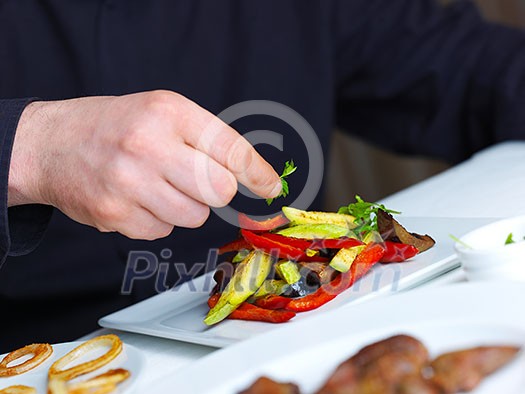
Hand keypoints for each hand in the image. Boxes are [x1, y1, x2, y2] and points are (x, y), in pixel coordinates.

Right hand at [9, 91, 280, 239]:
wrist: (53, 144)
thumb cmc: (117, 127)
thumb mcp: (163, 112)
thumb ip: (207, 140)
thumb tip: (255, 177)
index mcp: (169, 112)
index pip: (231, 150)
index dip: (258, 174)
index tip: (270, 188)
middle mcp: (149, 145)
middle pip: (220, 191)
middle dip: (215, 190)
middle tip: (193, 178)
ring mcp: (130, 183)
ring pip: (194, 216)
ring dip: (185, 206)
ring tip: (157, 184)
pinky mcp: (115, 215)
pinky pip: (163, 230)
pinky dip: (158, 219)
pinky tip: (137, 198)